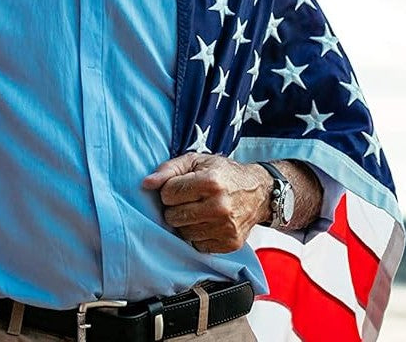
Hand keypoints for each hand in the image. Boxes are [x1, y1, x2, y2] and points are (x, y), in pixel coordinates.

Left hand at [142, 154, 270, 252]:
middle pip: (173, 216)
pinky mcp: (229, 244)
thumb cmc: (223, 173)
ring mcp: (225, 228)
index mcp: (210, 182)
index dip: (169, 189)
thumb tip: (146, 184)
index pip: (168, 193)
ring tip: (198, 210)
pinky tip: (207, 222)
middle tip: (188, 199)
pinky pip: (197, 245)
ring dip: (185, 222)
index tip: (179, 186)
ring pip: (183, 233)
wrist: (259, 192)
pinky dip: (198, 234)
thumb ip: (169, 169)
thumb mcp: (197, 161)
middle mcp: (219, 206)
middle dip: (174, 207)